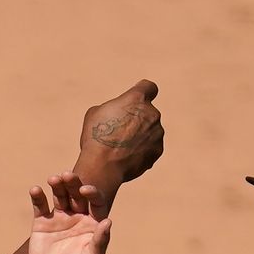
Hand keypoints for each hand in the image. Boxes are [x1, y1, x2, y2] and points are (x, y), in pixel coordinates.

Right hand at [28, 172, 112, 253]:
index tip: (85, 189)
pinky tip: (35, 190)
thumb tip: (108, 222)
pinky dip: (38, 197)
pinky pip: (40, 206)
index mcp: (93, 223)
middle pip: (76, 195)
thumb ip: (100, 240)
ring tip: (53, 179)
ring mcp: (59, 219)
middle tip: (67, 175)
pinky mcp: (42, 224)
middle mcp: (77, 217)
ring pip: (59, 196)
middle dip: (73, 184)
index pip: (95, 202)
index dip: (92, 193)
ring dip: (57, 186)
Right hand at [74, 79, 162, 213]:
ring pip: (150, 131)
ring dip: (139, 137)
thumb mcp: (95, 114)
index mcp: (136, 99)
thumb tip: (117, 112)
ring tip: (120, 149)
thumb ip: (112, 108)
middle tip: (119, 132)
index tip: (136, 101)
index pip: (148, 87)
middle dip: (137, 120)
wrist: (104, 166)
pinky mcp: (158, 150)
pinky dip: (141, 152)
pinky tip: (126, 158)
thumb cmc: (96, 137)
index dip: (142, 93)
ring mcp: (157, 132)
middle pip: (147, 113)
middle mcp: (152, 113)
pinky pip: (151, 148)